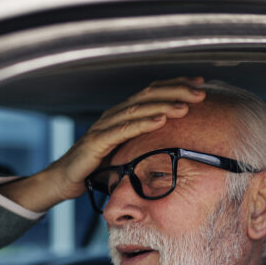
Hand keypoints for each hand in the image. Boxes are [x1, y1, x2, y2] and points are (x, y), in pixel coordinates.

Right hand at [0, 76, 207, 211]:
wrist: (64, 179)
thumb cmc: (94, 166)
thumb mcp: (124, 151)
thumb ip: (142, 142)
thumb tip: (171, 140)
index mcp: (122, 114)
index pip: (152, 93)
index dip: (176, 86)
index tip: (200, 85)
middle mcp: (114, 114)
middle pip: (148, 95)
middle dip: (177, 91)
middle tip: (201, 92)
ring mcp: (104, 126)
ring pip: (138, 109)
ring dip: (164, 105)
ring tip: (187, 106)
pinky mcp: (97, 142)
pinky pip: (124, 130)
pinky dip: (144, 123)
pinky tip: (161, 120)